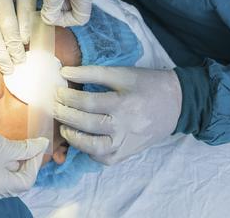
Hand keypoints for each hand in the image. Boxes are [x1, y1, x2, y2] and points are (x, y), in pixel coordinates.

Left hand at [54, 66, 181, 164]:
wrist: (177, 104)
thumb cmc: (148, 84)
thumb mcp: (122, 73)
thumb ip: (93, 72)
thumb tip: (65, 72)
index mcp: (124, 104)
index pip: (87, 103)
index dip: (68, 97)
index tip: (56, 90)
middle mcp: (125, 127)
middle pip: (86, 123)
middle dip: (64, 114)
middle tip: (52, 106)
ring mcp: (126, 144)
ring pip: (93, 147)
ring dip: (73, 137)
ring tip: (63, 126)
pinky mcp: (127, 154)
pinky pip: (103, 158)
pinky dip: (88, 151)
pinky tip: (80, 139)